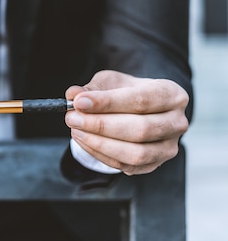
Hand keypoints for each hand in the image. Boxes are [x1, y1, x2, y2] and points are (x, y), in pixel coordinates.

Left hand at [65, 70, 188, 174]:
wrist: (140, 109)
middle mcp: (177, 122)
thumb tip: (73, 95)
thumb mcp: (110, 82)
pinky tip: (84, 141)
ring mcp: (169, 147)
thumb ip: (92, 88)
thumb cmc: (126, 92)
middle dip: (100, 125)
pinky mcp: (155, 164)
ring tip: (76, 130)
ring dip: (100, 143)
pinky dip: (101, 155)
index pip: (141, 100)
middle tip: (72, 118)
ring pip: (136, 153)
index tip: (80, 102)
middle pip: (140, 129)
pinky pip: (127, 166)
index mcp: (172, 94)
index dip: (108, 103)